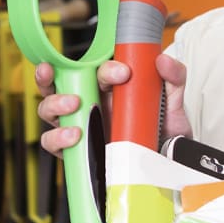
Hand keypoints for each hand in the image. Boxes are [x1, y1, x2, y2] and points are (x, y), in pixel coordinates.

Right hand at [35, 54, 191, 157]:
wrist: (169, 162)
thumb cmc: (165, 129)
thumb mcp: (173, 100)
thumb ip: (174, 76)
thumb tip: (163, 60)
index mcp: (110, 86)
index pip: (97, 69)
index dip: (107, 69)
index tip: (124, 73)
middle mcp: (91, 101)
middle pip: (59, 82)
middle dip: (51, 76)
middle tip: (76, 84)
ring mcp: (82, 125)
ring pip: (49, 110)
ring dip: (55, 105)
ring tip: (74, 106)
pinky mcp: (78, 150)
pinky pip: (52, 142)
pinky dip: (57, 138)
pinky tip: (74, 136)